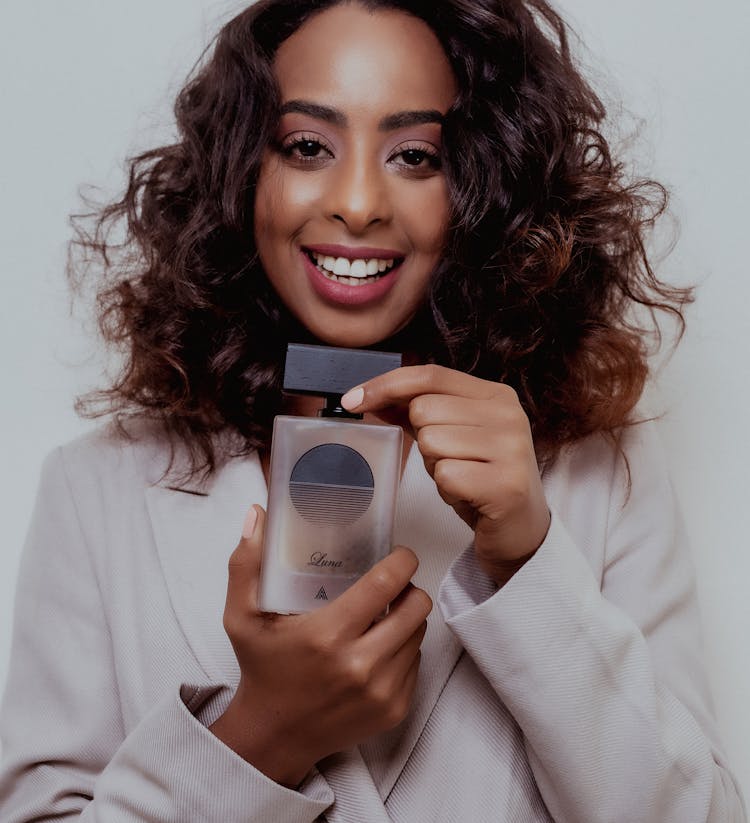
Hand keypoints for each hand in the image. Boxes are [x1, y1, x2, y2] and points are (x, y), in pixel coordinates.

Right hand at [210, 505, 430, 787]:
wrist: (272, 737)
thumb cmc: (260, 669)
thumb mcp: (241, 616)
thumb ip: (246, 563)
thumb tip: (257, 514)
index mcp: (327, 635)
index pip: (386, 584)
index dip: (402, 561)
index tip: (400, 554)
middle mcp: (360, 665)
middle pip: (415, 608)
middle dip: (410, 588)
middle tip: (393, 584)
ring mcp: (381, 691)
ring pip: (418, 635)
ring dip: (408, 618)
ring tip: (386, 612)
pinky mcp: (394, 710)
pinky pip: (416, 665)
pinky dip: (404, 649)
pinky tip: (382, 645)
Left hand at [342, 365, 550, 584]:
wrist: (520, 531)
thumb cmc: (481, 480)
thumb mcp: (452, 437)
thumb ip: (416, 411)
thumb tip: (371, 395)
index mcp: (496, 396)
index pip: (430, 375)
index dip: (386, 385)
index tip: (353, 400)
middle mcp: (508, 415)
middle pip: (424, 409)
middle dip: (423, 440)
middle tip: (451, 462)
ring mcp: (511, 449)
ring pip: (431, 442)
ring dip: (435, 467)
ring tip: (462, 479)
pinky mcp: (505, 484)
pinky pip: (445, 475)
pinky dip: (446, 490)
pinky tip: (467, 496)